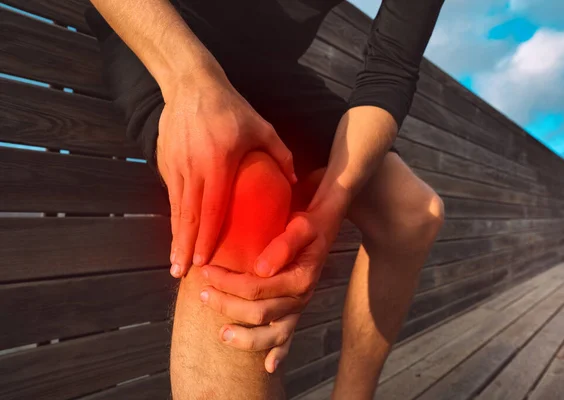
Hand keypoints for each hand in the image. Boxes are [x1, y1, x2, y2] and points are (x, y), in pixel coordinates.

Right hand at [156, 70, 296, 277]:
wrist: (191, 84)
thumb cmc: (231, 108)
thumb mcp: (261, 128)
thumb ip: (281, 155)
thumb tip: (295, 180)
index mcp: (218, 163)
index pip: (211, 209)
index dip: (206, 238)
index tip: (203, 261)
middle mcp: (193, 168)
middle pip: (187, 216)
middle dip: (184, 248)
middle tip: (181, 273)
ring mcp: (176, 165)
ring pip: (175, 209)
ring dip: (175, 237)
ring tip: (174, 262)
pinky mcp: (165, 161)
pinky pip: (171, 195)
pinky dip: (173, 217)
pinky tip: (176, 232)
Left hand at [199, 190, 349, 371]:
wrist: (323, 228)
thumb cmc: (308, 225)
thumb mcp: (301, 226)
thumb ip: (283, 245)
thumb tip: (259, 268)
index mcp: (300, 279)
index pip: (256, 287)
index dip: (227, 282)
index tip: (205, 271)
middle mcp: (300, 298)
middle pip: (257, 313)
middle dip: (226, 306)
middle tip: (202, 294)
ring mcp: (298, 309)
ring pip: (271, 335)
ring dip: (244, 337)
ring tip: (221, 334)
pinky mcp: (295, 312)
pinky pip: (288, 338)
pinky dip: (279, 354)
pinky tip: (267, 367)